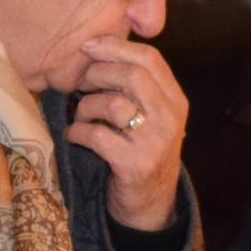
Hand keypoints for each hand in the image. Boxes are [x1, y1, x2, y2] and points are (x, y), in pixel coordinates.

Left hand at [63, 32, 189, 227]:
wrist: (150, 204)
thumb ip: (137, 86)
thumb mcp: (151, 116)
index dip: (116, 46)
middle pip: (131, 75)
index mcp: (175, 100)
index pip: (150, 58)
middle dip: (97, 73)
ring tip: (81, 116)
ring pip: (113, 103)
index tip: (89, 46)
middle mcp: (169, 118)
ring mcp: (154, 142)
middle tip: (81, 84)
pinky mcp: (134, 164)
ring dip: (86, 106)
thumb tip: (99, 50)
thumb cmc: (142, 151)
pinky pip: (97, 135)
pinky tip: (75, 135)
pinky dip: (78, 132)